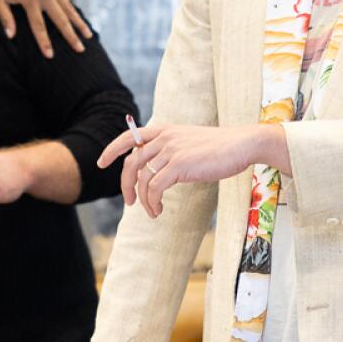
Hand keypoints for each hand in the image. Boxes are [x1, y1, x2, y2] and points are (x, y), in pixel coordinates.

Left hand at [0, 0, 90, 58]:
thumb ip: (4, 17)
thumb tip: (11, 36)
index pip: (38, 25)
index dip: (44, 42)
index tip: (50, 56)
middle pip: (60, 18)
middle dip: (70, 36)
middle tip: (80, 50)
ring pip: (67, 7)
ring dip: (78, 22)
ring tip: (87, 36)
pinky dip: (70, 8)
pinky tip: (76, 18)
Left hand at [97, 122, 287, 218]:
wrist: (241, 144)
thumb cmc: (219, 147)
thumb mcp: (188, 141)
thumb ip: (170, 149)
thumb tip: (154, 168)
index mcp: (164, 130)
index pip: (129, 136)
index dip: (111, 150)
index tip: (101, 163)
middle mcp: (164, 138)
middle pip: (131, 163)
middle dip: (125, 185)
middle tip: (129, 202)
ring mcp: (171, 150)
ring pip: (143, 179)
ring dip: (143, 200)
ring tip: (152, 211)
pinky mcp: (179, 165)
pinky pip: (155, 188)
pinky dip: (153, 202)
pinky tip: (159, 209)